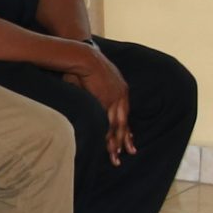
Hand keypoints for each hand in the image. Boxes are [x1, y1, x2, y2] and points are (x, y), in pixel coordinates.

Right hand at [64, 46, 135, 163]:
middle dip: (125, 140)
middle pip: (124, 122)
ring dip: (116, 142)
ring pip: (118, 125)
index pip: (124, 113)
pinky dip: (108, 135)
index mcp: (120, 89)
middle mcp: (121, 95)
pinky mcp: (105, 101)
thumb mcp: (93, 79)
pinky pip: (107, 122)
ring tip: (116, 156)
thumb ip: (93, 91)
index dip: (126, 128)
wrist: (83, 55)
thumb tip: (86, 99)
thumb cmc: (83, 64)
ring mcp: (114, 99)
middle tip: (129, 153)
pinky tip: (107, 146)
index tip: (128, 140)